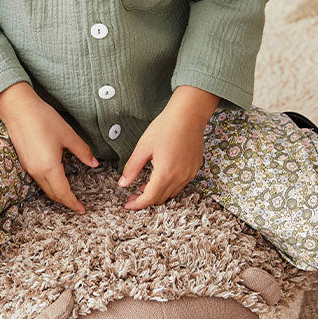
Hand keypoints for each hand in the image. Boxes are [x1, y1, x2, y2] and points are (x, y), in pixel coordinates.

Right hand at [0, 83, 97, 213]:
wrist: (18, 108)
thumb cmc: (43, 118)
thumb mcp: (67, 134)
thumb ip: (82, 151)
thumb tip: (94, 163)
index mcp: (49, 167)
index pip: (63, 193)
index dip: (73, 203)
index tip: (82, 210)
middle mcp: (37, 171)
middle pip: (53, 194)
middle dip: (65, 202)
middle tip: (77, 206)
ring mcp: (28, 167)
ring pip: (44, 188)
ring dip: (56, 194)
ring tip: (68, 195)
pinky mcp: (24, 161)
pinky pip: (38, 180)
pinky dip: (48, 185)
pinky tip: (55, 180)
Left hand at [118, 87, 218, 209]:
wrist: (188, 114)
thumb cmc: (165, 127)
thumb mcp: (143, 147)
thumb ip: (132, 168)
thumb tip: (122, 184)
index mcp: (165, 173)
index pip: (150, 198)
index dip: (137, 204)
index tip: (128, 205)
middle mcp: (180, 177)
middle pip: (161, 198)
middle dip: (146, 200)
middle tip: (132, 195)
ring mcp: (189, 173)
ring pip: (172, 193)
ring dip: (158, 193)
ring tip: (144, 186)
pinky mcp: (195, 167)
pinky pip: (181, 184)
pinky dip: (169, 185)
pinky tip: (160, 176)